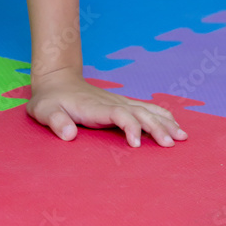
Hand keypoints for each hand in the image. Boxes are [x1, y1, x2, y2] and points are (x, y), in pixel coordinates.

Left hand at [26, 68, 188, 147]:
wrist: (56, 80)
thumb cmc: (49, 100)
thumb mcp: (43, 110)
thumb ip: (55, 121)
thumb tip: (69, 134)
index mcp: (94, 107)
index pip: (118, 114)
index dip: (129, 126)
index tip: (135, 144)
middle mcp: (111, 102)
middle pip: (138, 112)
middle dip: (156, 127)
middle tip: (170, 144)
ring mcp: (118, 102)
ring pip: (146, 109)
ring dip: (164, 122)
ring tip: (182, 137)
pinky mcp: (121, 104)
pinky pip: (145, 108)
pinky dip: (162, 116)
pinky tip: (176, 126)